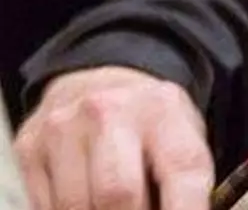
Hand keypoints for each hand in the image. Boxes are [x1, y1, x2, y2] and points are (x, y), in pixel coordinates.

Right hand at [14, 66, 212, 209]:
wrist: (101, 85)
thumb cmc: (150, 123)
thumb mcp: (183, 137)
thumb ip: (184, 180)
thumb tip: (184, 209)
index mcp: (163, 110)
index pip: (182, 171)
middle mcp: (110, 112)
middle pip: (117, 194)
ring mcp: (64, 127)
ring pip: (76, 206)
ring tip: (115, 204)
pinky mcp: (30, 146)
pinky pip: (47, 205)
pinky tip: (87, 199)